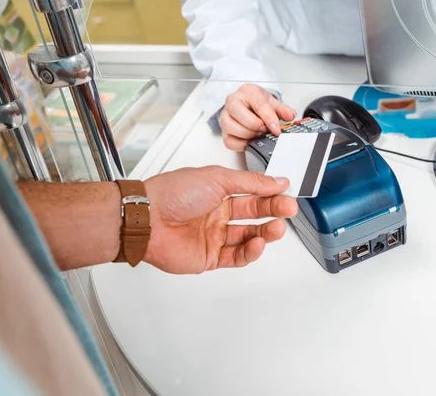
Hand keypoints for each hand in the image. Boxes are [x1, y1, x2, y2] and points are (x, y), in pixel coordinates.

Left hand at [143, 166, 297, 273]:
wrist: (147, 219)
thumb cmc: (173, 193)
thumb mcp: (217, 178)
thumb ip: (251, 182)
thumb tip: (276, 181)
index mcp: (217, 190)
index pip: (252, 192)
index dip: (270, 193)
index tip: (286, 193)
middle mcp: (216, 212)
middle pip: (253, 214)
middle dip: (272, 212)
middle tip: (288, 210)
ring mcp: (213, 235)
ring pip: (248, 237)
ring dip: (265, 233)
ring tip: (277, 228)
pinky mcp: (209, 257)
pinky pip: (236, 256)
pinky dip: (250, 251)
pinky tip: (258, 243)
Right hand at [220, 84, 295, 151]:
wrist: (247, 106)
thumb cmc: (257, 103)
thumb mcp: (272, 103)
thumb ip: (282, 109)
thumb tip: (290, 115)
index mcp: (248, 92)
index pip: (258, 104)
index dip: (269, 119)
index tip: (276, 130)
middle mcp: (233, 101)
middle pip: (237, 111)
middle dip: (254, 124)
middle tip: (265, 129)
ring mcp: (225, 116)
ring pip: (230, 126)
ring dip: (247, 134)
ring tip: (257, 134)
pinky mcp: (223, 131)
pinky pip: (228, 141)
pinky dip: (241, 144)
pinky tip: (250, 141)